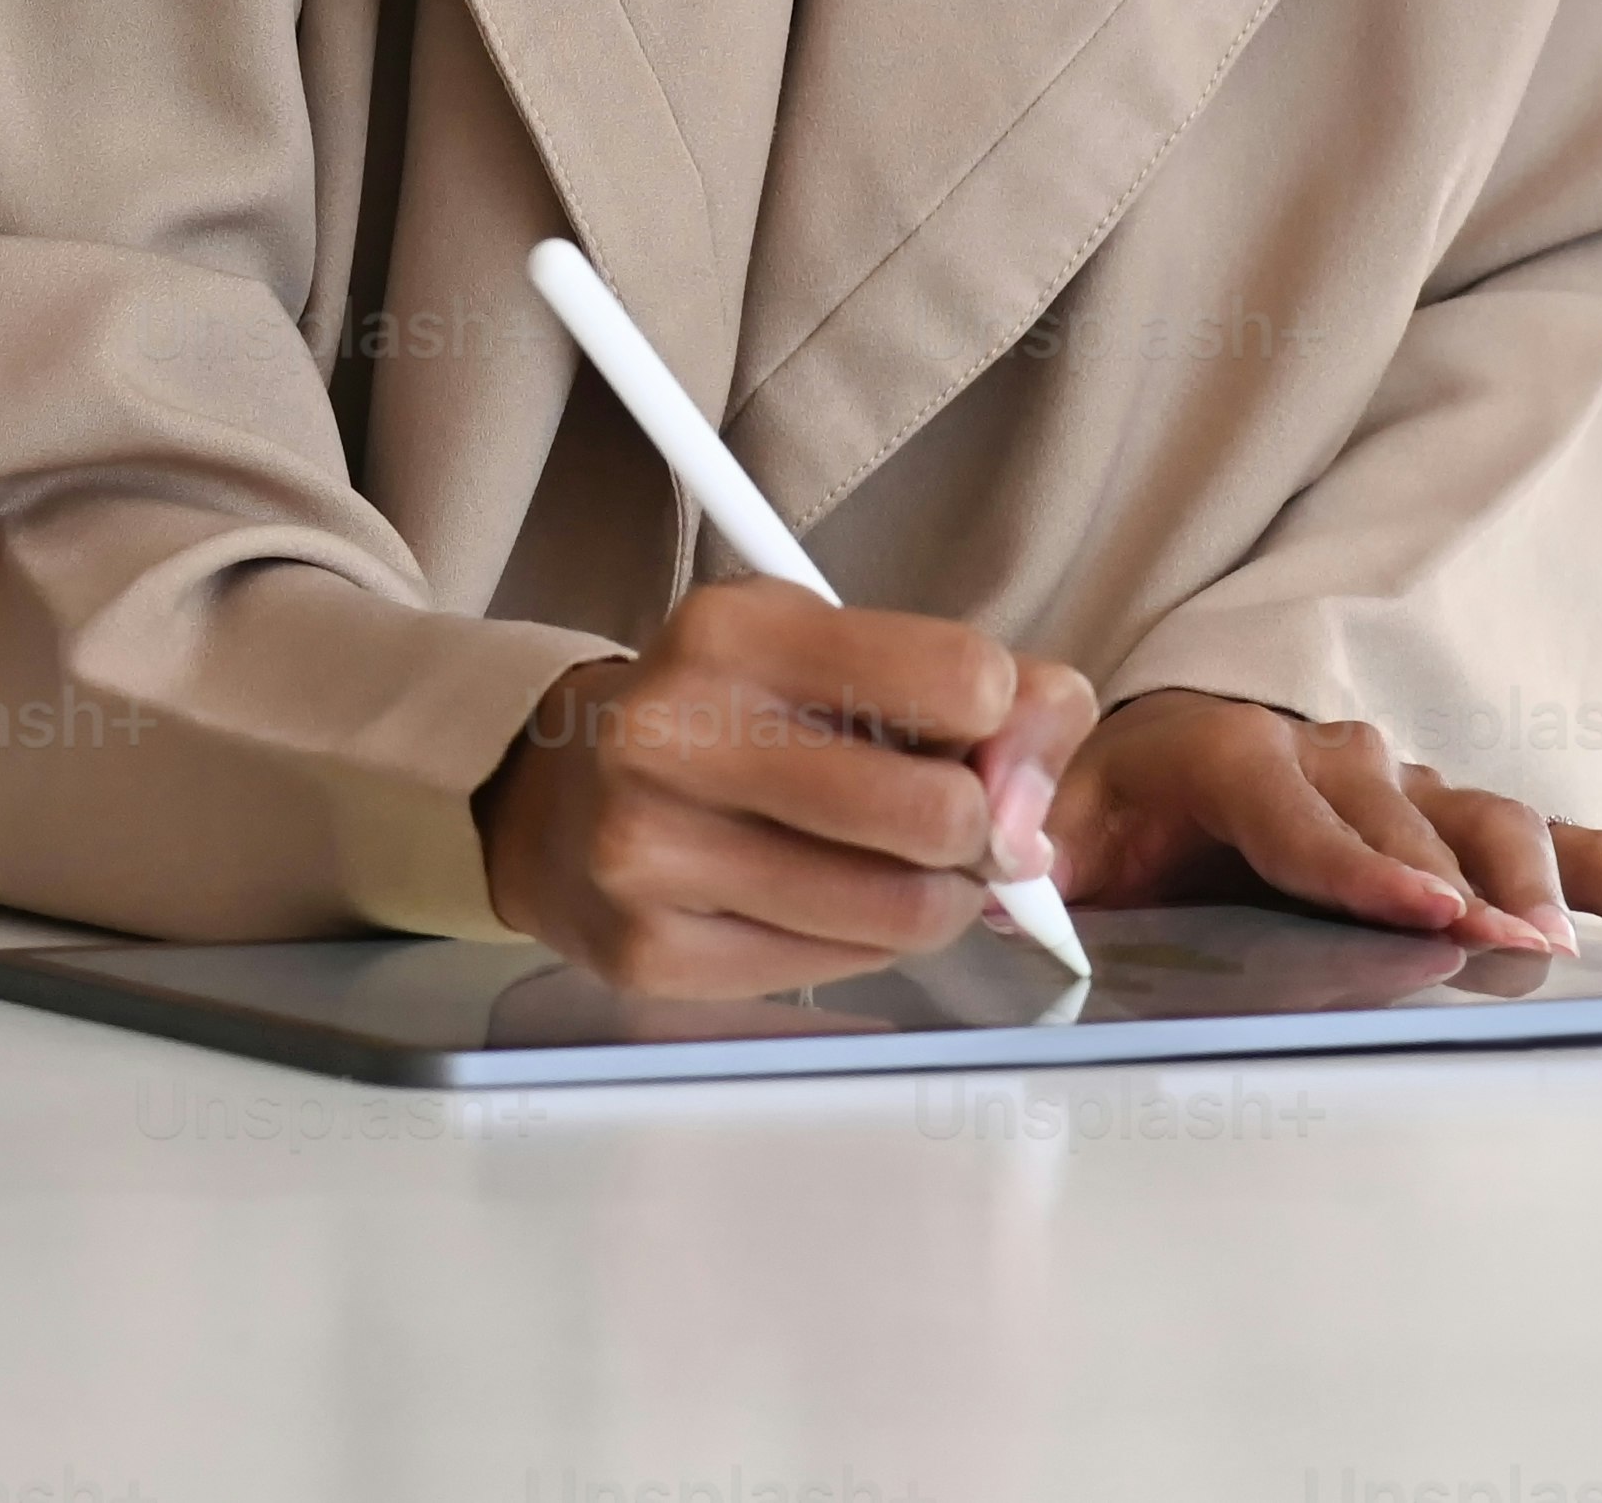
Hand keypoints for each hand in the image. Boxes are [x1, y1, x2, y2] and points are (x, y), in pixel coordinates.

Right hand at [470, 579, 1097, 996]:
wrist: (559, 798)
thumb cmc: (731, 716)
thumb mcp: (839, 651)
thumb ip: (985, 692)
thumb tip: (1042, 797)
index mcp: (731, 630)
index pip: (965, 678)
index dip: (1001, 720)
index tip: (969, 733)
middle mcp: (673, 732)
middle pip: (943, 812)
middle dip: (974, 829)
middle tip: (941, 819)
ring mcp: (651, 852)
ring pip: (904, 912)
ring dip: (929, 898)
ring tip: (879, 863)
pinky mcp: (651, 954)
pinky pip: (838, 972)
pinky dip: (857, 944)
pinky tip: (812, 902)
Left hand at [1058, 689, 1601, 956]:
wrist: (1129, 765)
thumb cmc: (1091, 805)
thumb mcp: (1040, 813)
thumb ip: (1026, 832)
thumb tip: (1014, 861)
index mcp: (1219, 751)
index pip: (1297, 809)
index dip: (1358, 861)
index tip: (1418, 906)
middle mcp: (1325, 755)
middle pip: (1407, 815)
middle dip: (1460, 876)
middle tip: (1514, 942)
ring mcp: (1398, 785)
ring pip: (1486, 816)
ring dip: (1541, 878)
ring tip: (1588, 942)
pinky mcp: (1447, 821)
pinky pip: (1545, 841)